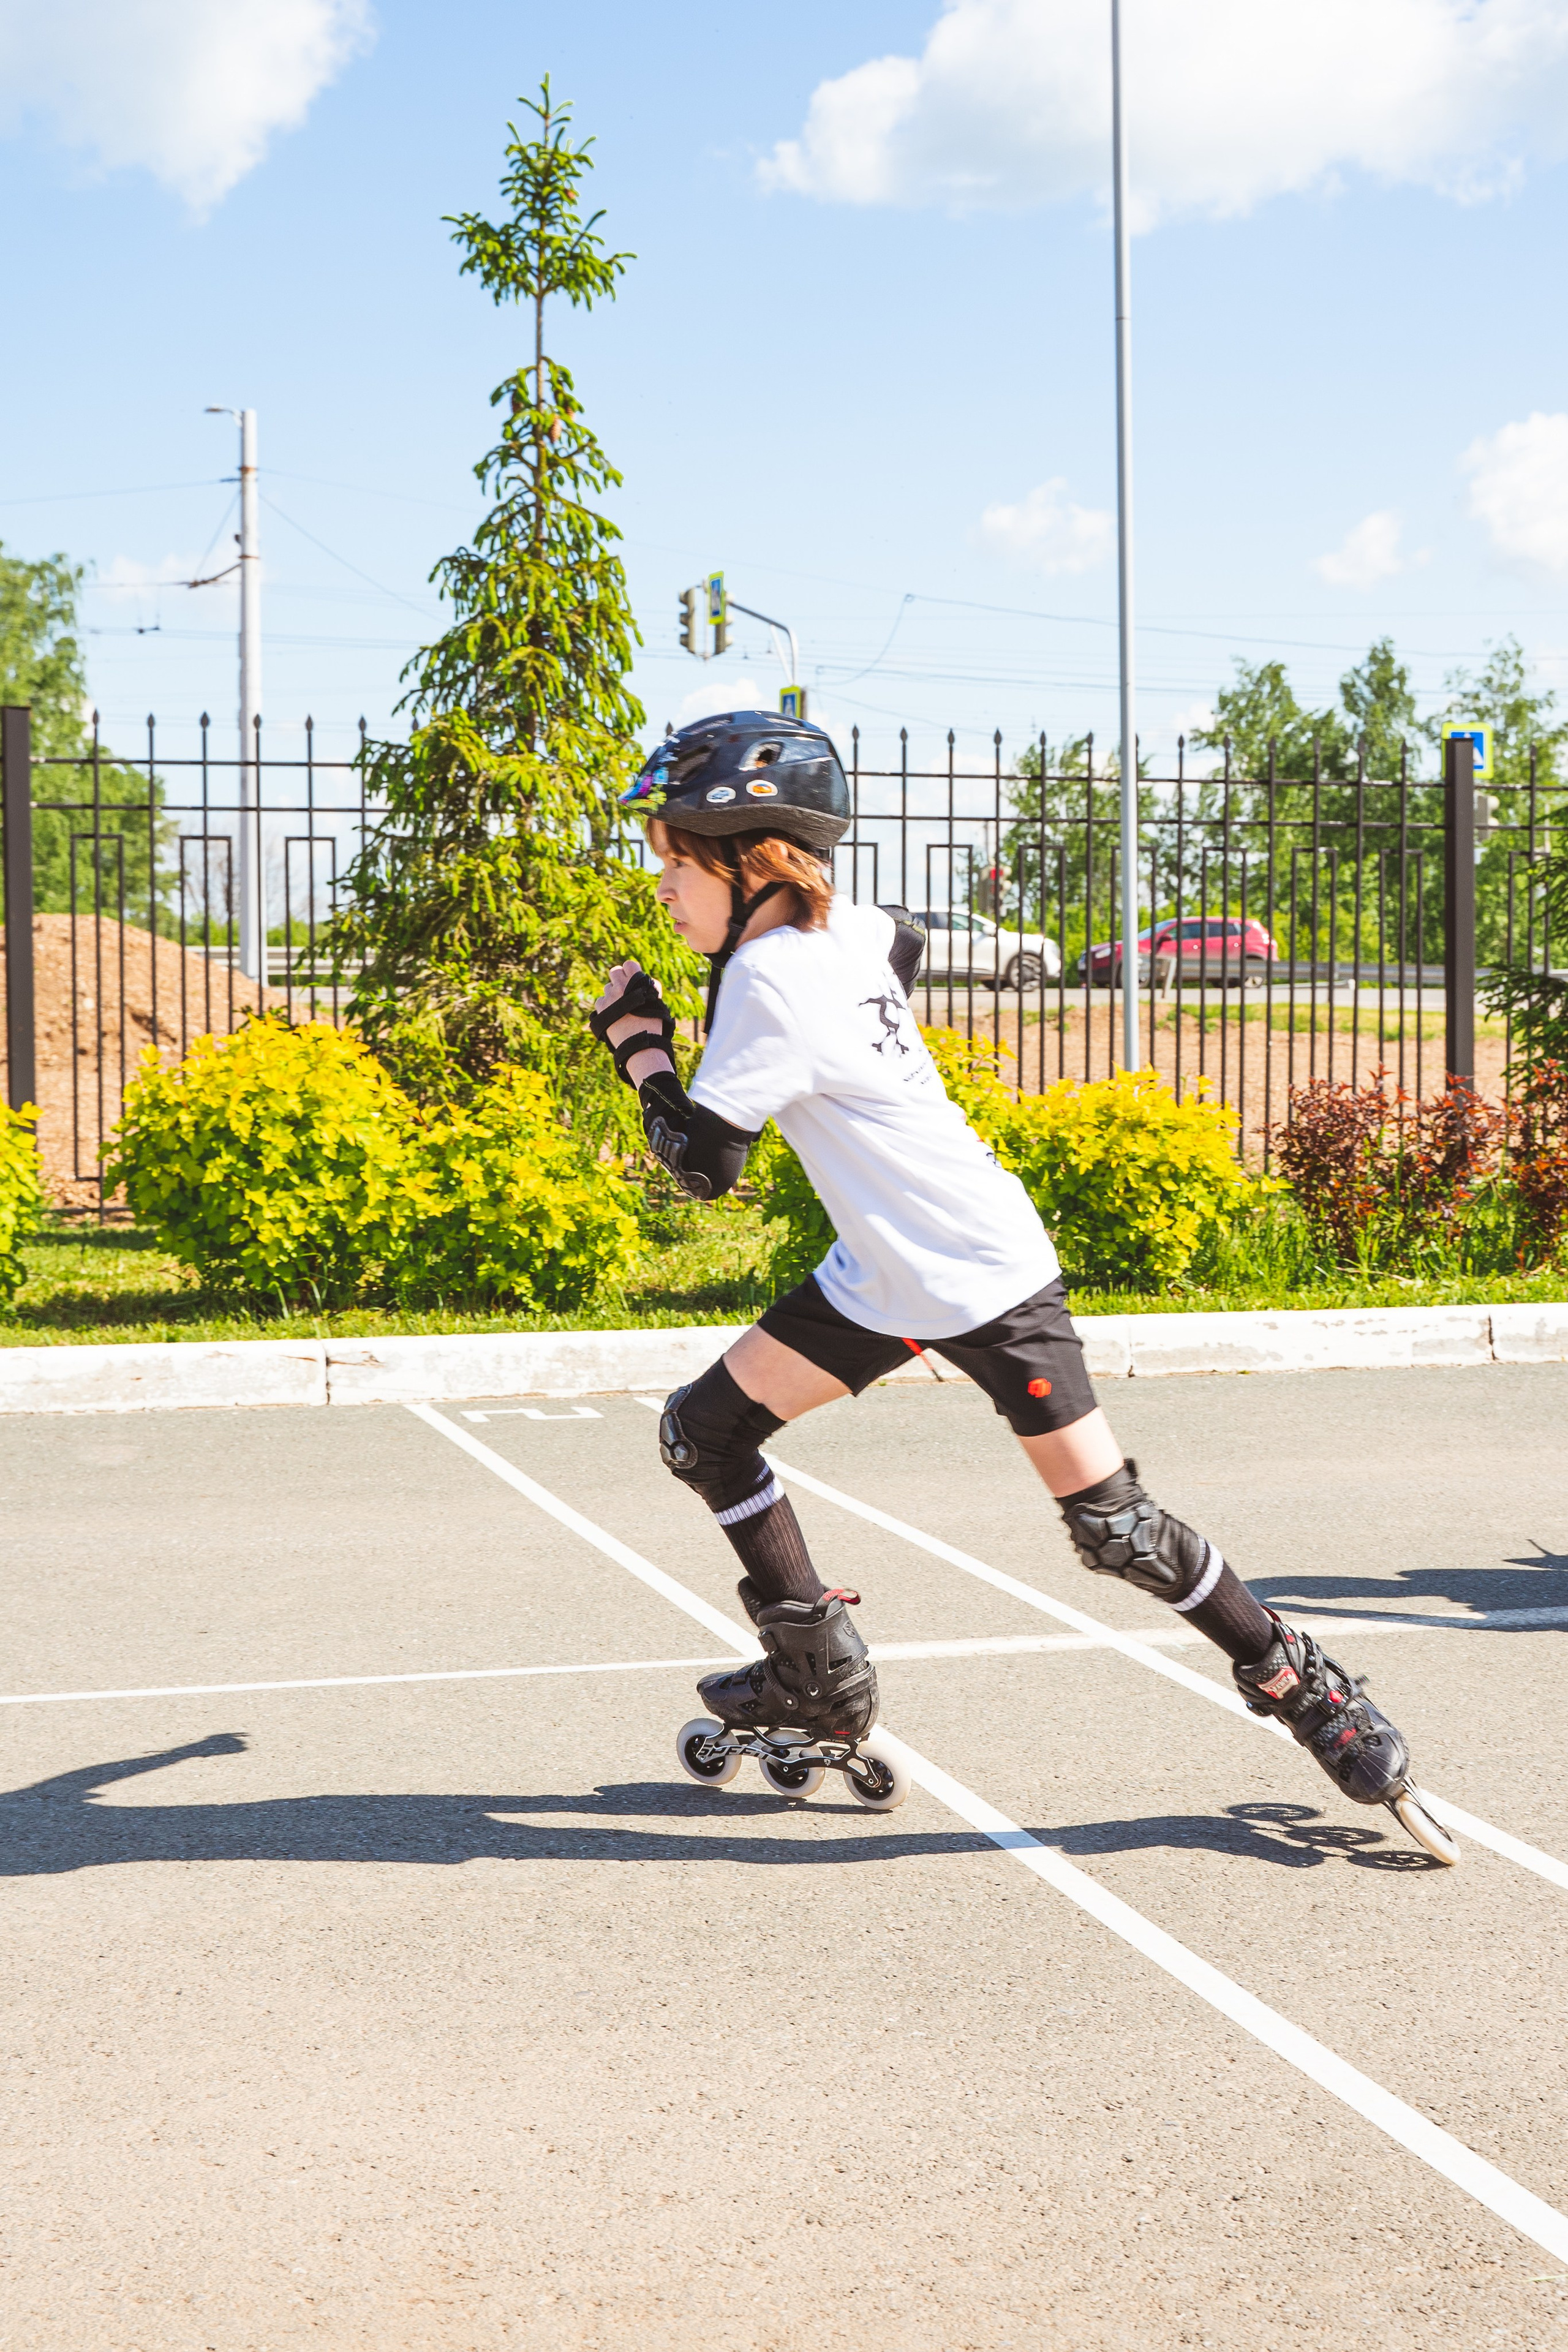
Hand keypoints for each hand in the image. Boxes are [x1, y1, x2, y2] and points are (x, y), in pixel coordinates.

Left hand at [594, 960, 673, 1083]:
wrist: (640, 1044)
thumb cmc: (653, 1024)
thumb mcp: (656, 1001)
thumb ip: (648, 987)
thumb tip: (642, 980)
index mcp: (636, 982)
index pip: (629, 964)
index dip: (631, 971)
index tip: (632, 979)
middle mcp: (621, 986)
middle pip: (614, 972)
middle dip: (619, 979)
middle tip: (623, 990)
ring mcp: (609, 997)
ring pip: (607, 988)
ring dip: (613, 994)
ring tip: (621, 1008)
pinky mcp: (600, 1008)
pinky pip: (600, 1001)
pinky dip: (606, 1006)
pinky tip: (614, 1015)